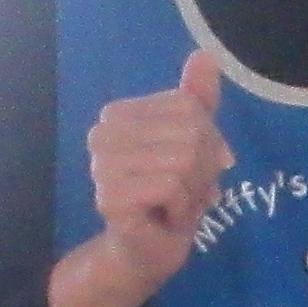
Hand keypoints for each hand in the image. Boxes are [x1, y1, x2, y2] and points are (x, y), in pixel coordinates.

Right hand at [53, 53, 229, 306]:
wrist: (147, 251)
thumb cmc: (170, 198)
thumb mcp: (193, 143)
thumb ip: (197, 99)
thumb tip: (204, 55)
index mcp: (117, 114)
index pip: (187, 107)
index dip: (206, 140)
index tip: (192, 169)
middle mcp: (101, 134)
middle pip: (188, 131)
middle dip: (203, 169)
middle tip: (187, 193)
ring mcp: (101, 166)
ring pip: (183, 159)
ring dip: (194, 191)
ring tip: (177, 206)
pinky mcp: (110, 197)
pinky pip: (172, 186)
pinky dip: (183, 207)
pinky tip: (168, 218)